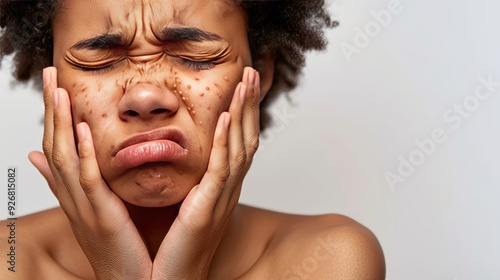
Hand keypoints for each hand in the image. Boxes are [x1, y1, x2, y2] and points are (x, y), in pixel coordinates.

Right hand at [29, 67, 152, 279]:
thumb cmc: (116, 247)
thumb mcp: (91, 210)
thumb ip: (72, 184)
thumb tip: (41, 158)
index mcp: (74, 195)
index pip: (56, 148)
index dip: (51, 116)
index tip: (52, 86)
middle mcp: (73, 198)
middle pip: (54, 146)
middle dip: (50, 109)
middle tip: (48, 74)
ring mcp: (84, 207)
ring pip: (65, 158)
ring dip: (60, 122)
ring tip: (58, 89)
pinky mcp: (102, 216)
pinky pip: (88, 181)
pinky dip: (82, 154)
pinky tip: (80, 129)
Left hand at [152, 67, 260, 278]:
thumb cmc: (175, 248)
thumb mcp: (185, 206)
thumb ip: (191, 182)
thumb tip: (188, 161)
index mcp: (221, 188)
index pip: (238, 142)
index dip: (243, 112)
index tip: (241, 84)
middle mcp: (228, 190)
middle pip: (246, 138)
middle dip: (249, 104)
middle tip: (251, 73)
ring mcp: (221, 200)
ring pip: (240, 148)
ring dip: (243, 113)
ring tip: (245, 83)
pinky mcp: (207, 210)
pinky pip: (221, 170)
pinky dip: (226, 142)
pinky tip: (227, 118)